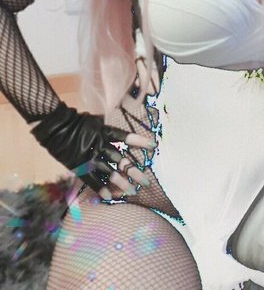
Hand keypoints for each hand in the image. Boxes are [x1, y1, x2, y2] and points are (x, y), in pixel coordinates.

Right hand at [31, 102, 155, 198]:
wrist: (55, 127)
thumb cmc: (76, 121)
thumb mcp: (95, 121)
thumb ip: (107, 128)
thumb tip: (119, 131)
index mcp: (104, 132)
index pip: (125, 138)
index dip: (140, 142)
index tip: (154, 146)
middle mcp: (100, 145)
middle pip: (121, 160)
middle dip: (134, 171)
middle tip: (146, 181)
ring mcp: (90, 157)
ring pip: (109, 173)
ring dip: (122, 183)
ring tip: (133, 192)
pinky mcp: (79, 167)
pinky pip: (92, 180)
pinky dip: (101, 188)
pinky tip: (111, 196)